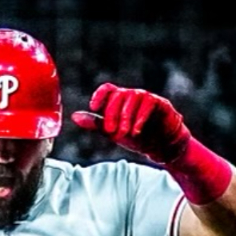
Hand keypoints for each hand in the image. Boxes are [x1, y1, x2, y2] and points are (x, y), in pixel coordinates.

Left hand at [71, 83, 191, 162]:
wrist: (160, 146)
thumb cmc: (135, 137)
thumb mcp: (112, 132)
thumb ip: (95, 124)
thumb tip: (75, 116)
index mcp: (119, 100)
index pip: (108, 89)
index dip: (100, 94)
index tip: (93, 106)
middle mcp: (133, 95)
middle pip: (119, 94)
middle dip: (112, 113)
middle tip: (110, 131)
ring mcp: (147, 98)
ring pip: (133, 97)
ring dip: (126, 116)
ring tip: (124, 133)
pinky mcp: (160, 104)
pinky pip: (149, 104)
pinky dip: (140, 118)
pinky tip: (136, 131)